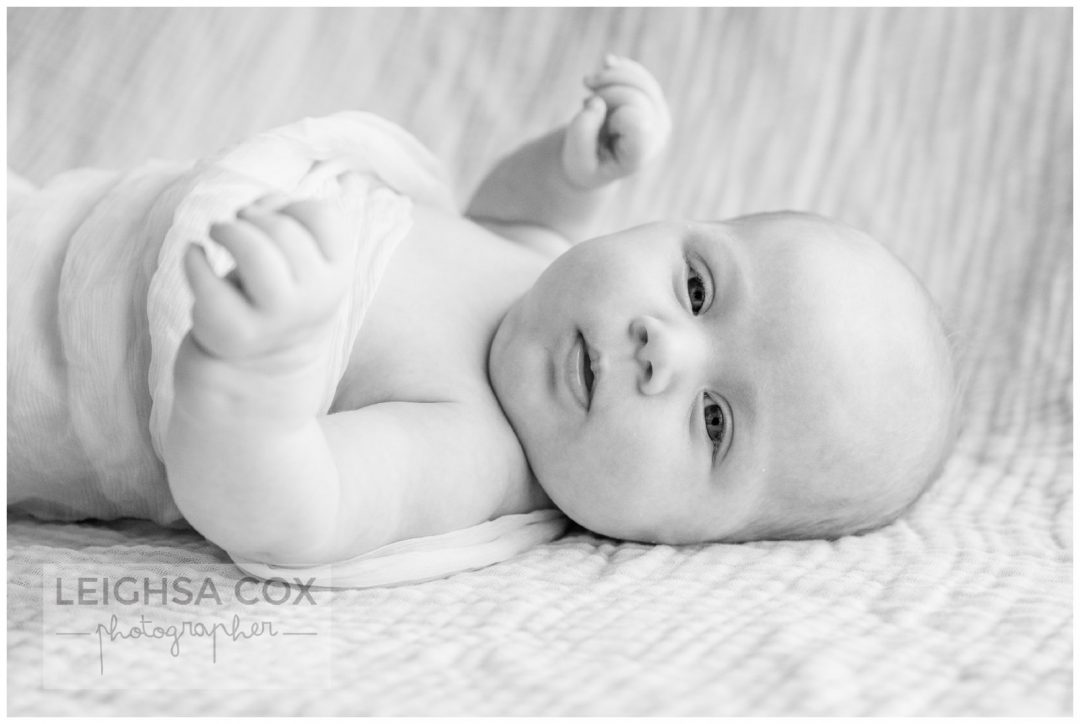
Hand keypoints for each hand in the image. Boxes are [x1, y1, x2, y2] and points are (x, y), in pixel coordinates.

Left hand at [182, 175, 360, 366]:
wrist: (266, 361)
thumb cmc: (282, 291)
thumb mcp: (303, 259)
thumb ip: (290, 219)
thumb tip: (255, 208)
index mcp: (337, 275)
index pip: (323, 217)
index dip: (292, 205)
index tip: (274, 216)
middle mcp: (313, 299)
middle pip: (283, 229)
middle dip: (252, 217)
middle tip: (237, 225)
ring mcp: (275, 319)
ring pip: (254, 250)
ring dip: (228, 230)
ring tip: (218, 231)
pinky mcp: (235, 332)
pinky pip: (209, 280)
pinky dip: (194, 258)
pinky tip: (196, 254)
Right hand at [562, 54, 671, 189]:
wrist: (593, 159)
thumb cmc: (584, 161)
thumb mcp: (576, 156)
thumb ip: (582, 132)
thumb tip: (596, 101)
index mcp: (639, 154)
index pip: (634, 121)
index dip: (611, 116)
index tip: (597, 129)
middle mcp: (656, 134)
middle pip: (633, 97)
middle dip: (604, 94)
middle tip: (584, 104)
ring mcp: (658, 115)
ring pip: (638, 80)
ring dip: (609, 77)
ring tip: (588, 84)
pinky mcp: (653, 99)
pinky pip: (639, 73)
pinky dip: (620, 68)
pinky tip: (606, 63)